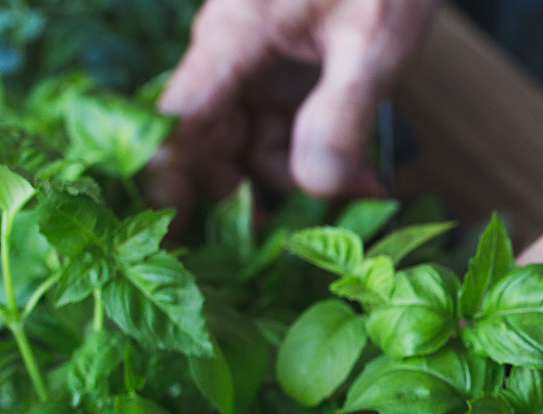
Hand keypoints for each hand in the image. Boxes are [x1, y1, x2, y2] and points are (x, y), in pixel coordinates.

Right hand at [150, 0, 438, 208]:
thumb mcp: (371, 45)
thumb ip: (339, 116)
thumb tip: (314, 187)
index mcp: (233, 40)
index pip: (178, 122)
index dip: (169, 184)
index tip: (170, 244)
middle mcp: (231, 54)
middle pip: (212, 144)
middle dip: (255, 193)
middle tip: (311, 229)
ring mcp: (257, 64)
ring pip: (251, 146)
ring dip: (299, 180)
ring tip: (368, 188)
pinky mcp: (285, 72)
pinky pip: (284, 131)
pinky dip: (319, 159)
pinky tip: (365, 177)